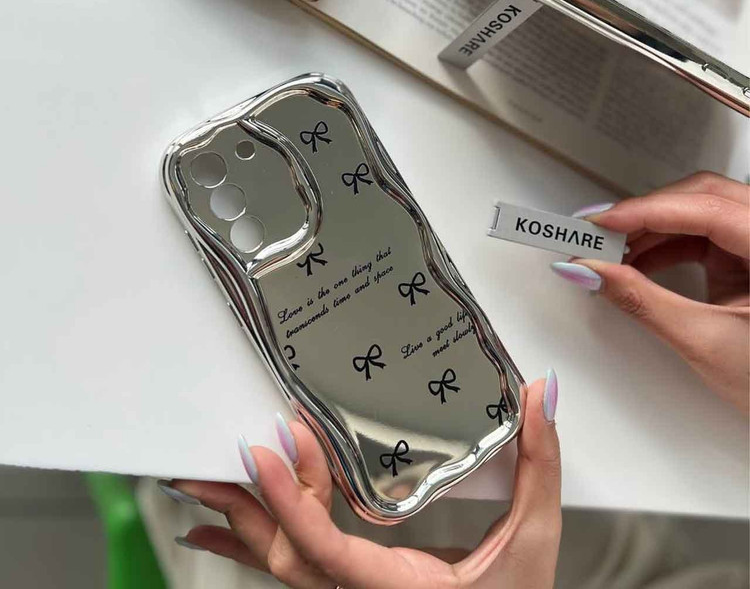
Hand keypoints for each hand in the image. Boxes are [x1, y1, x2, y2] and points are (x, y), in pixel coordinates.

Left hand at [161, 374, 560, 587]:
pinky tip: (209, 528)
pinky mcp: (342, 588)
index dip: (293, 499)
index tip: (271, 447)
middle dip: (250, 502)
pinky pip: (282, 567)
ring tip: (199, 478)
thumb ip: (539, 465)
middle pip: (285, 555)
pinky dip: (243, 544)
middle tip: (225, 448)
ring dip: (238, 519)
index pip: (327, 549)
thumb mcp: (533, 539)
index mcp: (397, 588)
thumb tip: (540, 396)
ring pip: (276, 562)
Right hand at [552, 172, 748, 413]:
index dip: (648, 211)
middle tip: (596, 233)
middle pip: (703, 198)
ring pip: (700, 212)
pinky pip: (703, 235)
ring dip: (652, 229)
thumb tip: (589, 271)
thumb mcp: (704, 341)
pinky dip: (666, 245)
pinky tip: (636, 262)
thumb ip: (641, 301)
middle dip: (646, 213)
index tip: (599, 223)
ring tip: (610, 252)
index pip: (708, 210)